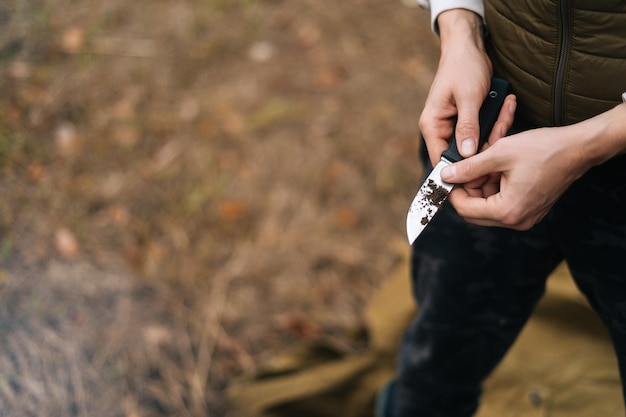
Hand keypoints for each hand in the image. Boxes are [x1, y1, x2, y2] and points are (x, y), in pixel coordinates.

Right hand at [419, 9, 492, 165]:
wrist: (468, 48)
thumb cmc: (464, 67)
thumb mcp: (469, 97)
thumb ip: (468, 126)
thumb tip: (468, 155)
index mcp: (432, 125)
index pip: (440, 160)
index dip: (460, 171)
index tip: (483, 172)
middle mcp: (440, 129)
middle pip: (460, 157)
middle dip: (483, 151)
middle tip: (502, 139)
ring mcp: (453, 127)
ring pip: (474, 147)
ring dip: (493, 135)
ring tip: (506, 113)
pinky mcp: (467, 122)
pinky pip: (482, 134)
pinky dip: (496, 126)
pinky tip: (507, 108)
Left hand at [440, 124, 591, 229]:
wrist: (578, 148)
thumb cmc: (544, 149)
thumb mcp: (499, 153)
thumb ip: (469, 167)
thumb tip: (446, 175)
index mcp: (508, 210)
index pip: (465, 209)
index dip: (453, 191)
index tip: (448, 175)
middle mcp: (517, 220)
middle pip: (475, 210)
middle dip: (467, 187)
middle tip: (467, 166)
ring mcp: (524, 216)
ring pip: (487, 204)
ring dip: (481, 183)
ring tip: (486, 161)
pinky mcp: (529, 208)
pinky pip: (501, 200)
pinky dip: (494, 184)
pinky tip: (497, 166)